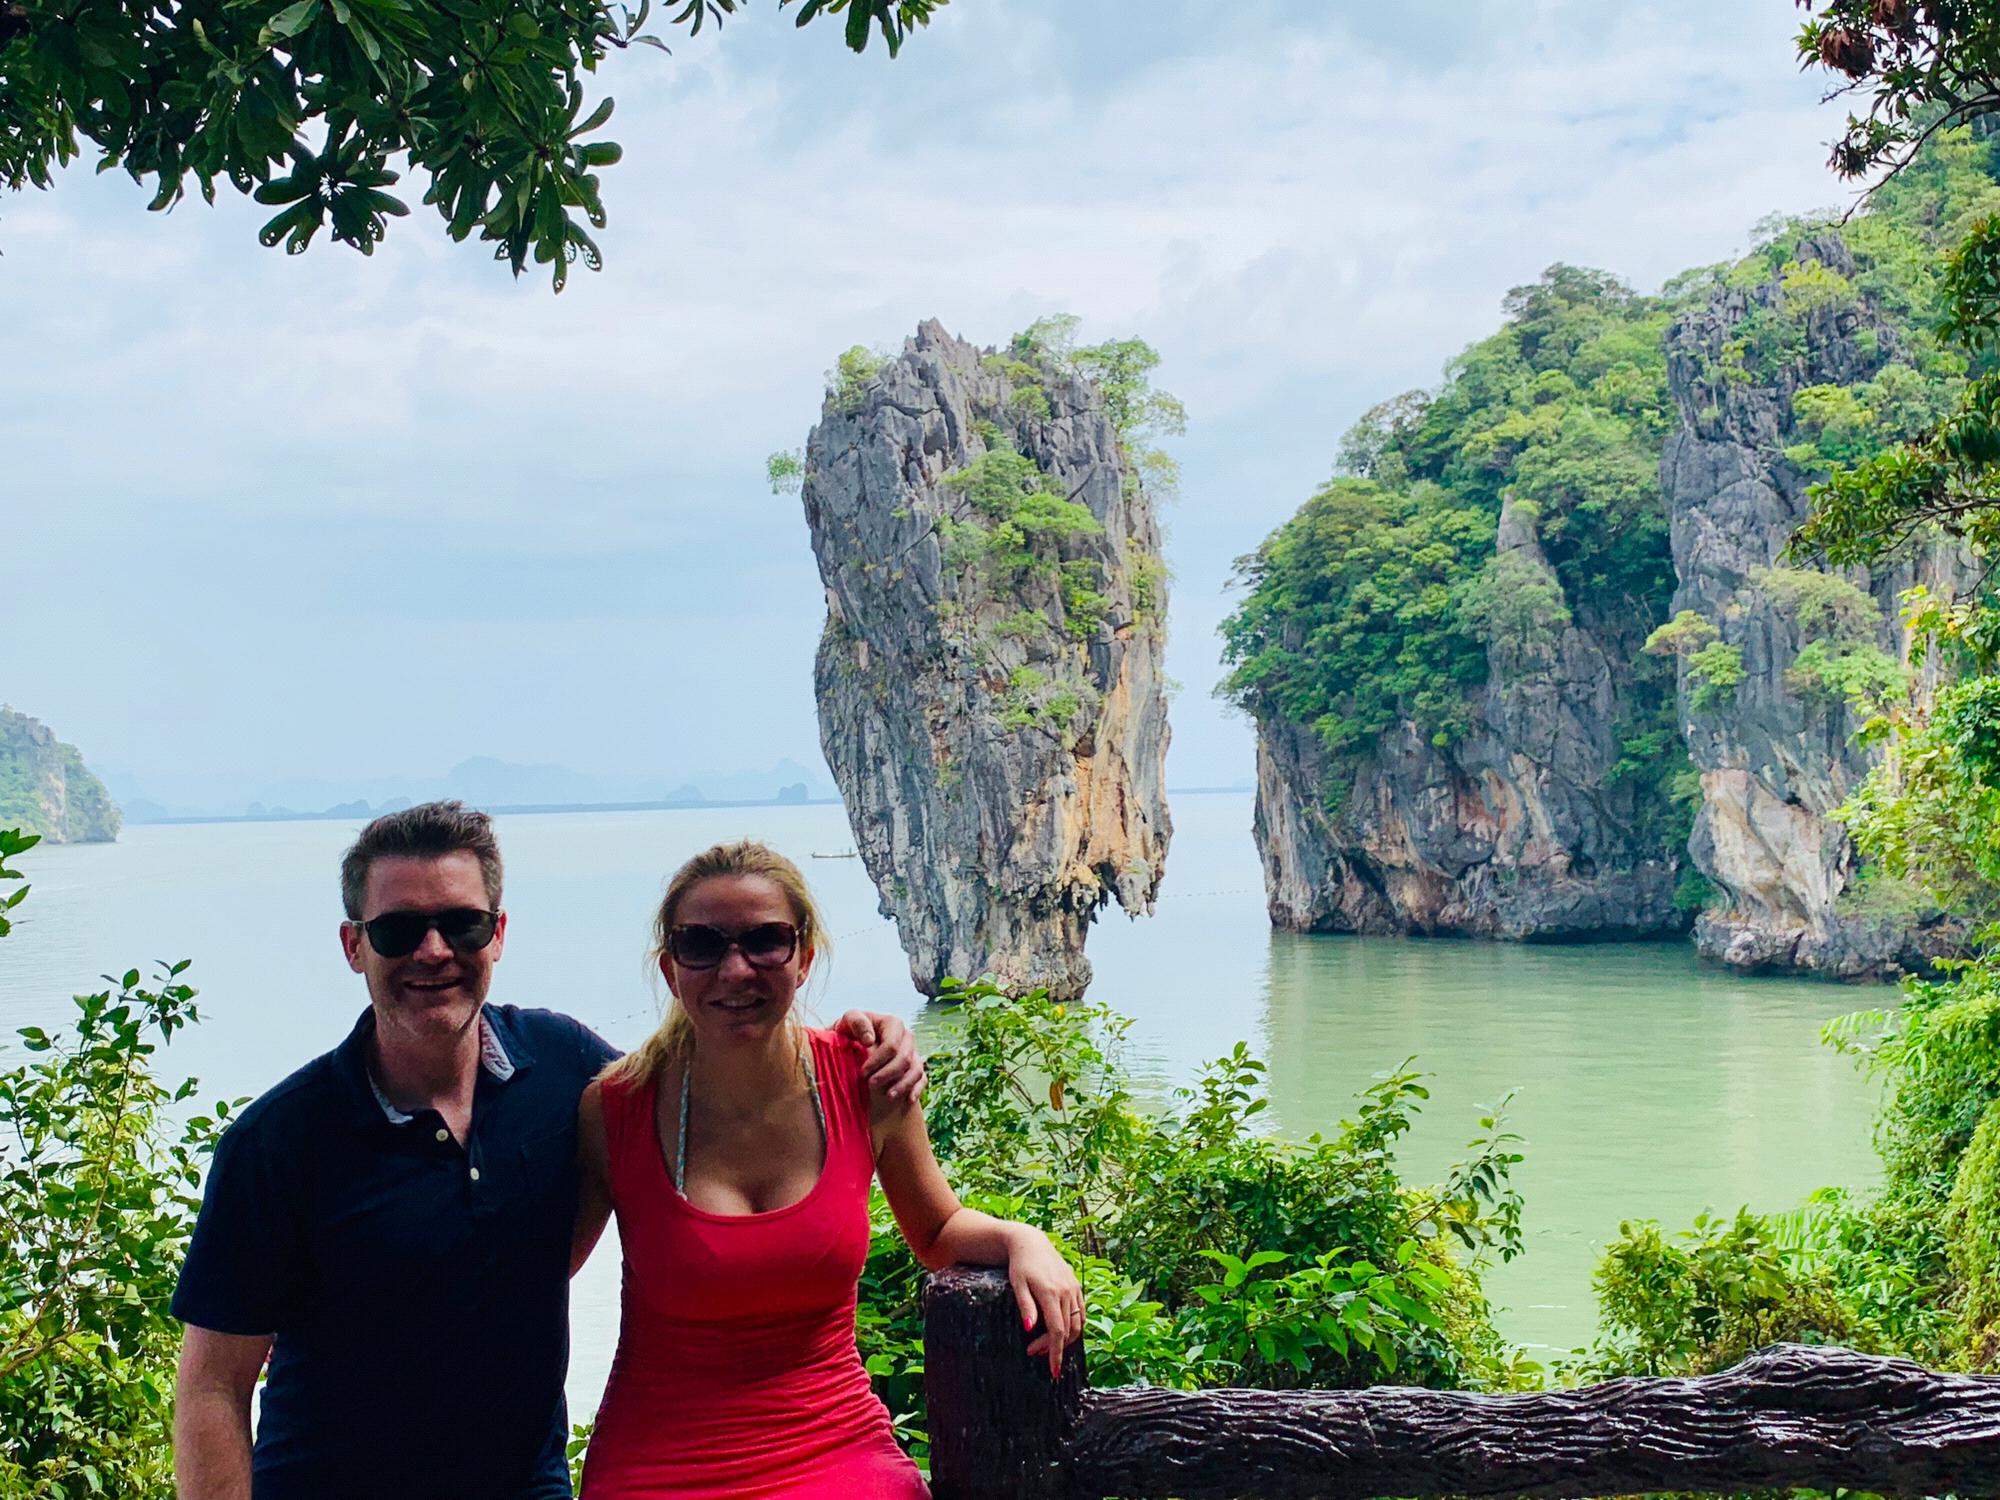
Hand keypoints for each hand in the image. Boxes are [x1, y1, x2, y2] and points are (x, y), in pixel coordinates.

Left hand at [836, 1010, 926, 1102]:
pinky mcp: (915, 1067)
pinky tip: (908, 1100)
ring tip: (889, 1096)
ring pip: (916, 1070)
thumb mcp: (847, 1021)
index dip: (878, 1060)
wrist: (851, 1045)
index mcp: (893, 1024)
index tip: (862, 1072)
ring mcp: (913, 1052)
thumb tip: (869, 1040)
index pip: (892, 1045)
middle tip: (871, 1084)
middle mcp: (906, 1037)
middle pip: (905, 1059)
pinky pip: (922, 1079)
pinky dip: (916, 1090)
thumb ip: (857, 1023)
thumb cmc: (849, 1032)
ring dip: (903, 1085)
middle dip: (888, 1074)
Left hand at [1010, 1227, 1083, 1380]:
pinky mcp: (1077, 1287)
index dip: (1055, 1353)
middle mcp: (1067, 1292)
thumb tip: (1029, 1329)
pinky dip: (1074, 1326)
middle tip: (1034, 1352)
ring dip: (1065, 1339)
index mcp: (1051, 1293)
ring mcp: (1074, 1289)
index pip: (1057, 1331)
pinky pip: (1081, 1313)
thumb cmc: (1020, 1265)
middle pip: (1067, 1330)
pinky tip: (1060, 1331)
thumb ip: (1025, 1306)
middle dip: (1053, 1348)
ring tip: (1045, 1345)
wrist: (1031, 1243)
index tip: (1052, 1371)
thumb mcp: (1017, 1284)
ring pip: (1078, 1324)